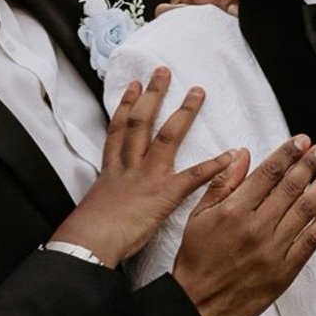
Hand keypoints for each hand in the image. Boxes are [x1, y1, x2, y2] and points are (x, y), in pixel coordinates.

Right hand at [52, 69, 230, 265]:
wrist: (87, 244)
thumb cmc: (87, 235)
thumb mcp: (94, 209)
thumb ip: (106, 198)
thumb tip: (109, 199)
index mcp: (111, 171)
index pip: (118, 130)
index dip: (126, 105)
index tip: (134, 85)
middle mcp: (128, 167)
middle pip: (140, 122)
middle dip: (153, 94)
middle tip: (164, 72)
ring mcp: (146, 177)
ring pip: (166, 137)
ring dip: (184, 113)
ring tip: (197, 92)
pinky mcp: (163, 195)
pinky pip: (193, 176)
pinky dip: (212, 165)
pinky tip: (228, 154)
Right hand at [172, 136, 315, 315]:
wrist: (199, 305)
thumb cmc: (196, 261)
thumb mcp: (198, 217)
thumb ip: (222, 184)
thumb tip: (242, 155)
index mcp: (234, 211)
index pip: (268, 174)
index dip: (288, 154)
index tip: (303, 141)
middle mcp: (257, 227)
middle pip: (291, 187)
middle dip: (312, 164)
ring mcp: (274, 248)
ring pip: (306, 209)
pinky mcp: (286, 269)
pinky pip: (312, 239)